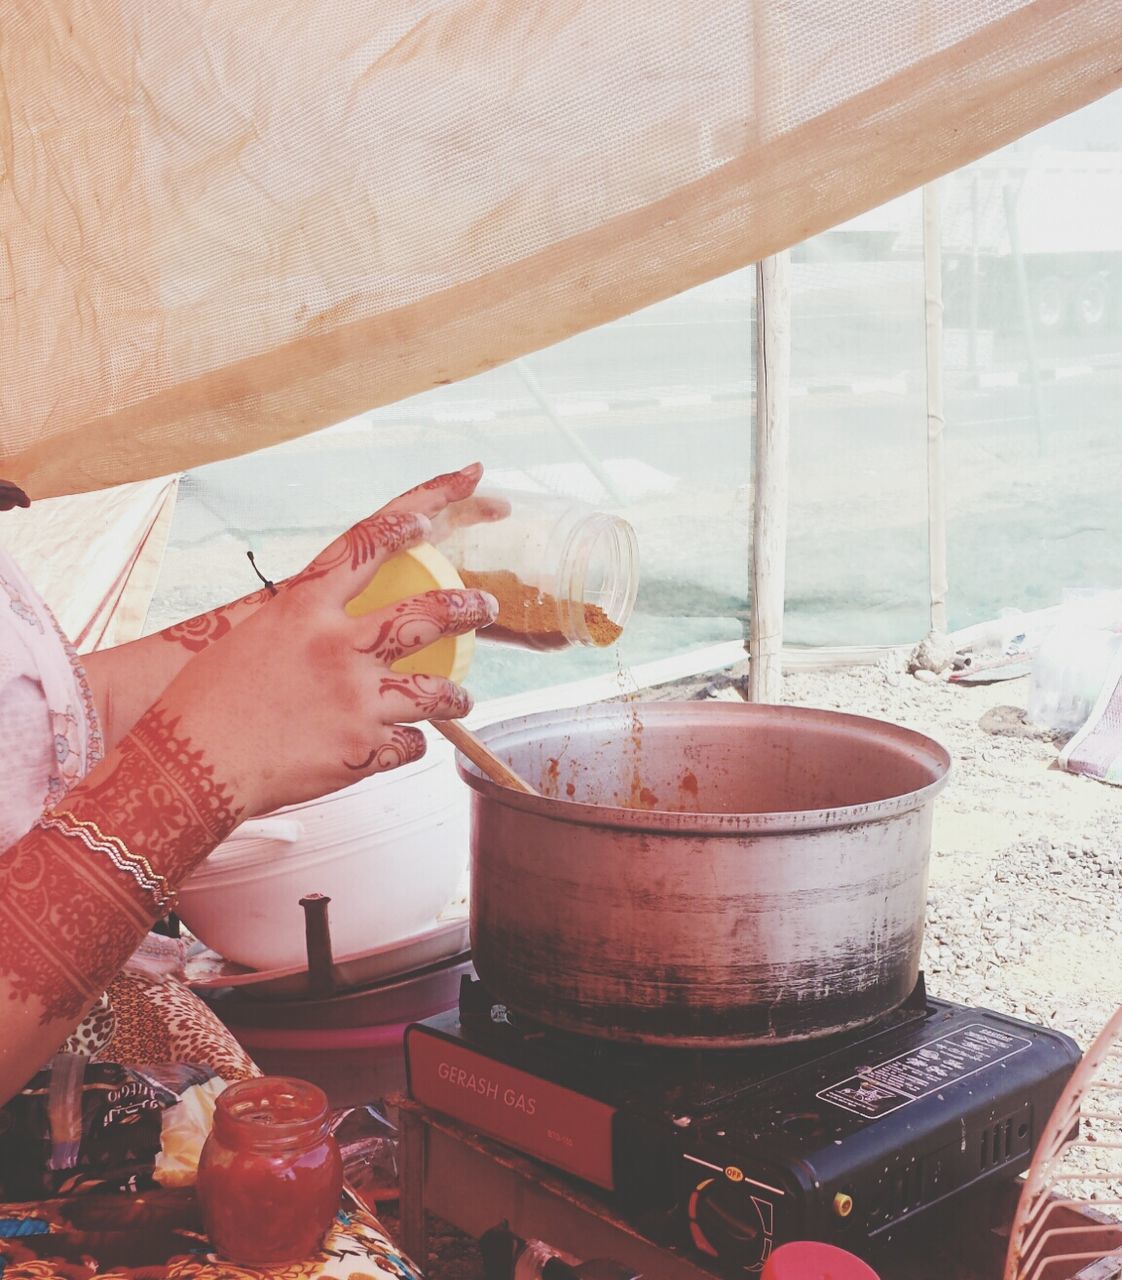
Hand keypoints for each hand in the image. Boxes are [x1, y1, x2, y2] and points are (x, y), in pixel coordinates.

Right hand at [148, 463, 497, 819]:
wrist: (187, 768)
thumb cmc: (204, 701)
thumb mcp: (249, 638)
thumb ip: (301, 624)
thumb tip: (332, 620)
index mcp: (303, 609)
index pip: (366, 545)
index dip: (408, 519)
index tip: (436, 510)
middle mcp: (338, 647)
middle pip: (426, 617)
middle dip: (467, 608)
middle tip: (487, 606)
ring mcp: (356, 699)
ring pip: (435, 691)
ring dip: (456, 695)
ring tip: (463, 698)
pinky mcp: (361, 749)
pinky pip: (409, 744)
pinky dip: (408, 744)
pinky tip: (403, 745)